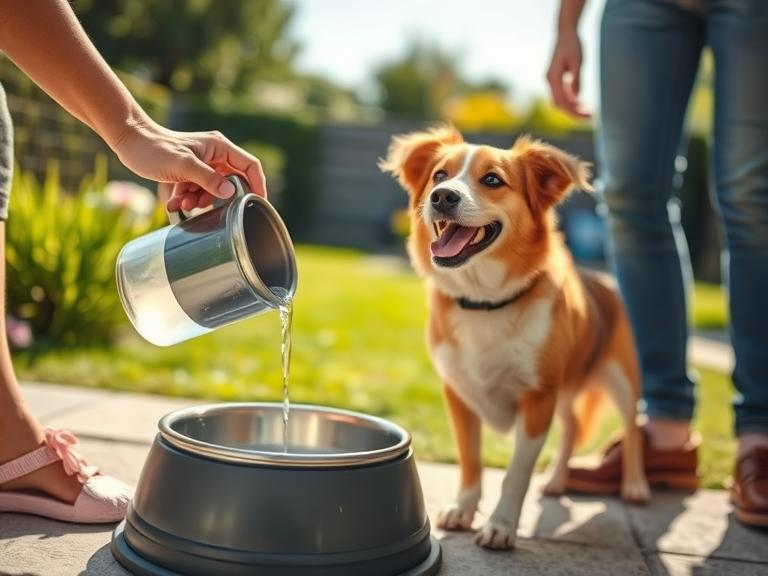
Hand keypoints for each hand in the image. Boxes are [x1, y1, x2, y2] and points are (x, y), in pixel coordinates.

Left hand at [111, 118, 266, 211]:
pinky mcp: (191, 171)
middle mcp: (215, 155)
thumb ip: (208, 179)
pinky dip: (188, 198)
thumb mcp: (183, 166)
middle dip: (216, 198)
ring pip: (212, 190)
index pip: (250, 166)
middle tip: (201, 207)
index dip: (257, 185)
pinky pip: (198, 190)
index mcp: (219, 147)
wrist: (128, 141)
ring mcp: (203, 163)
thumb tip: (231, 193)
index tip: (257, 203)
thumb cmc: (154, 149)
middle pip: (230, 182)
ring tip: (181, 204)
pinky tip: (174, 203)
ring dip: (198, 200)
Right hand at [546, 29, 589, 118]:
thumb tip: (576, 97)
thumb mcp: (578, 61)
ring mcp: (551, 80)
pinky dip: (571, 100)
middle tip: (590, 117)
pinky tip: (581, 101)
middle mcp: (550, 81)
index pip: (562, 102)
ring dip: (572, 107)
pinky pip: (562, 94)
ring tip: (588, 111)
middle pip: (560, 104)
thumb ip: (576, 79)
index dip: (574, 112)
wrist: (565, 32)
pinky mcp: (556, 78)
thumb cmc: (573, 45)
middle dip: (574, 113)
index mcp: (553, 78)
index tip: (587, 117)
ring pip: (560, 100)